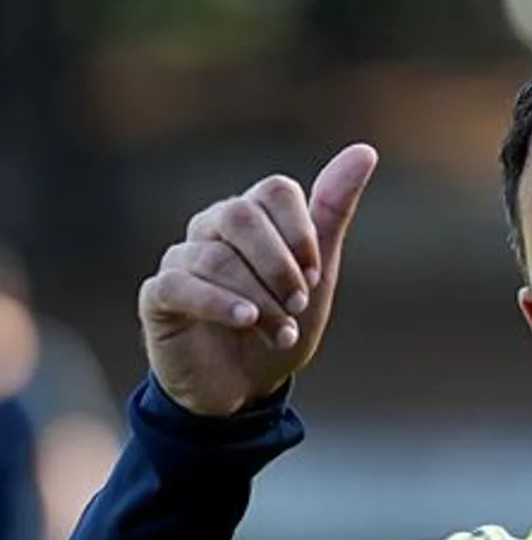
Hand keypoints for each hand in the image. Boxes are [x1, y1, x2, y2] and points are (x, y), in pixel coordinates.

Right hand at [138, 143, 377, 415]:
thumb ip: (332, 213)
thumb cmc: (281, 323)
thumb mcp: (318, 274)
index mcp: (253, 217)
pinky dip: (219, 302)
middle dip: (280, 265)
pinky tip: (246, 320)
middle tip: (299, 303)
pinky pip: (182, 283)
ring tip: (281, 332)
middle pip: (242, 215)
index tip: (315, 274)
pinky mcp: (159, 295)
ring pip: (217, 256)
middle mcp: (212, 228)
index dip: (301, 232)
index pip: (275, 190)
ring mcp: (182, 259)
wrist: (246, 388)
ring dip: (261, 299)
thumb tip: (364, 151)